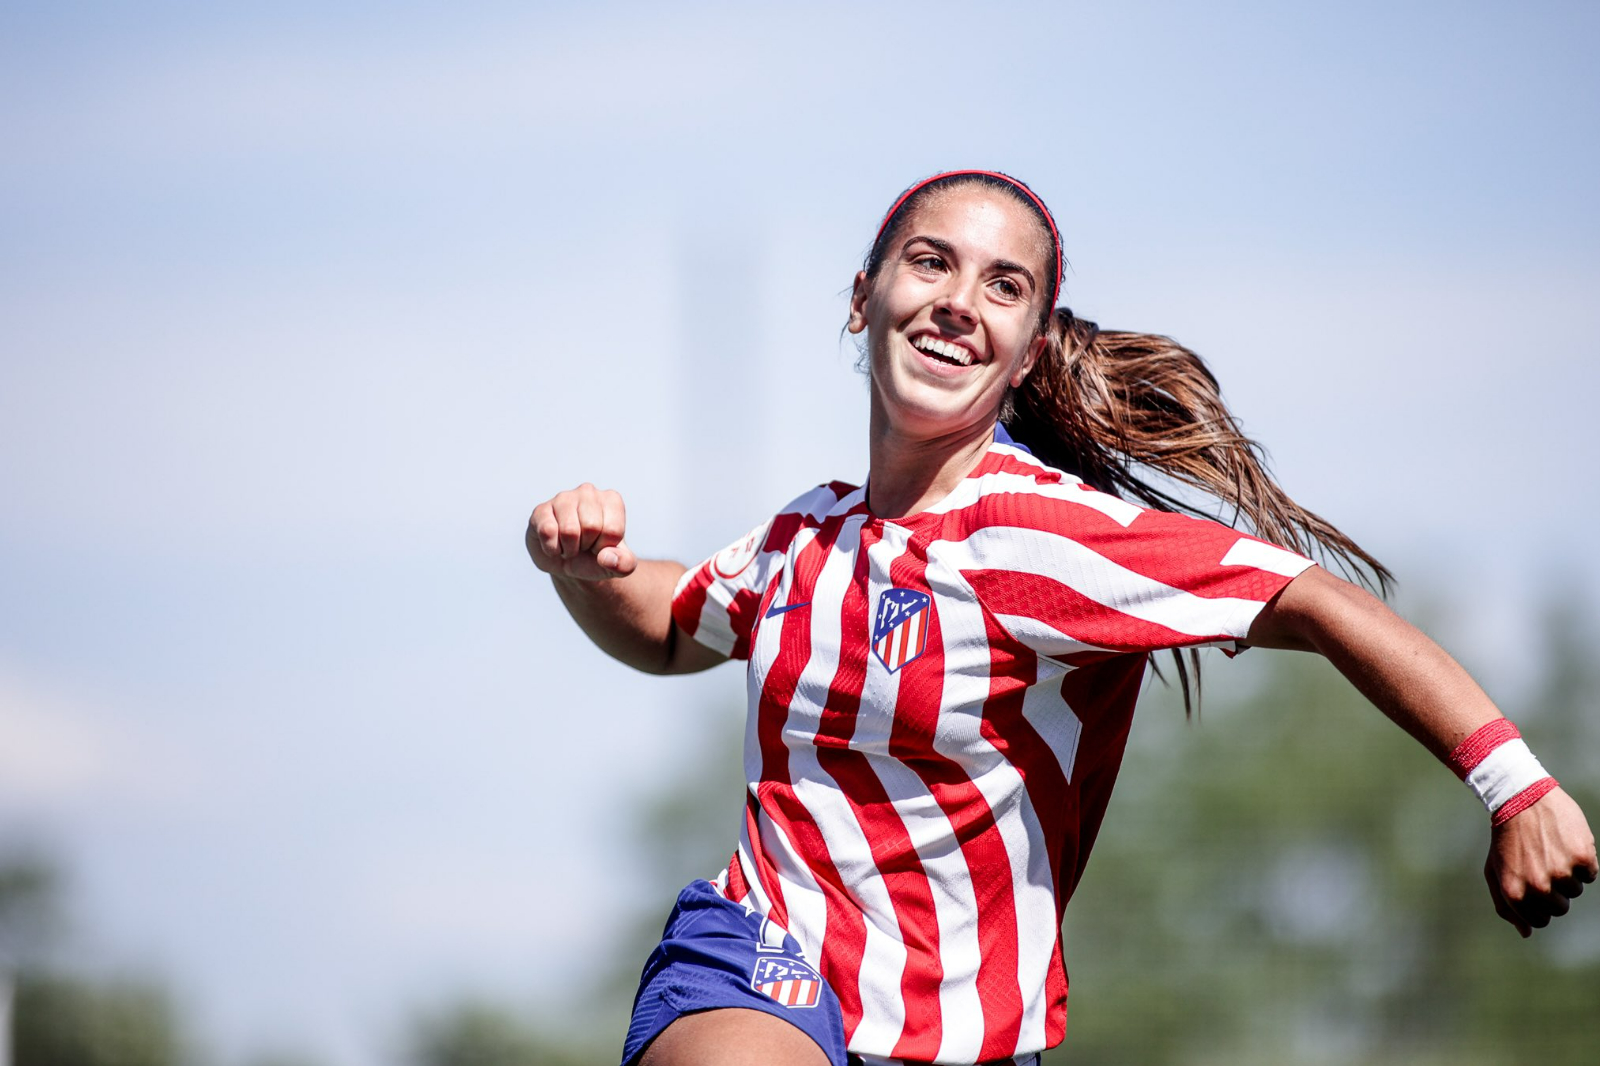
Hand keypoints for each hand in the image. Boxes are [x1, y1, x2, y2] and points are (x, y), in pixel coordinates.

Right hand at [526, 483, 637, 580]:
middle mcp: (588, 492)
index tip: (600, 544)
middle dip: (587, 546)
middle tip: (583, 545)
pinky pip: (547, 532)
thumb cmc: (596, 557)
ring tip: (570, 545)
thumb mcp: (618, 565)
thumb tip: (606, 557)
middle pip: (591, 527)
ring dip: (569, 549)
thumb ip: (624, 564)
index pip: (613, 530)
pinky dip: (552, 549)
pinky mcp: (541, 510)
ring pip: (569, 530)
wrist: (569, 562)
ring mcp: (563, 498)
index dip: (605, 547)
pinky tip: (555, 544)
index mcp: (612, 500)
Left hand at [1484, 786, 1597, 936]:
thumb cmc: (1506, 838)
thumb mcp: (1495, 871)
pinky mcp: (1581, 858)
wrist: (1520, 798)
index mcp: (1515, 893)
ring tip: (1549, 850)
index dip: (1539, 905)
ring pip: (1575, 891)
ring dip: (1567, 874)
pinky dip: (1581, 861)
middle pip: (1560, 908)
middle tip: (1539, 864)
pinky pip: (1590, 874)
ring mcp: (1561, 873)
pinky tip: (1563, 843)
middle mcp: (1538, 886)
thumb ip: (1506, 906)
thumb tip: (1526, 933)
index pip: (1540, 921)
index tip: (1533, 886)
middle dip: (1553, 890)